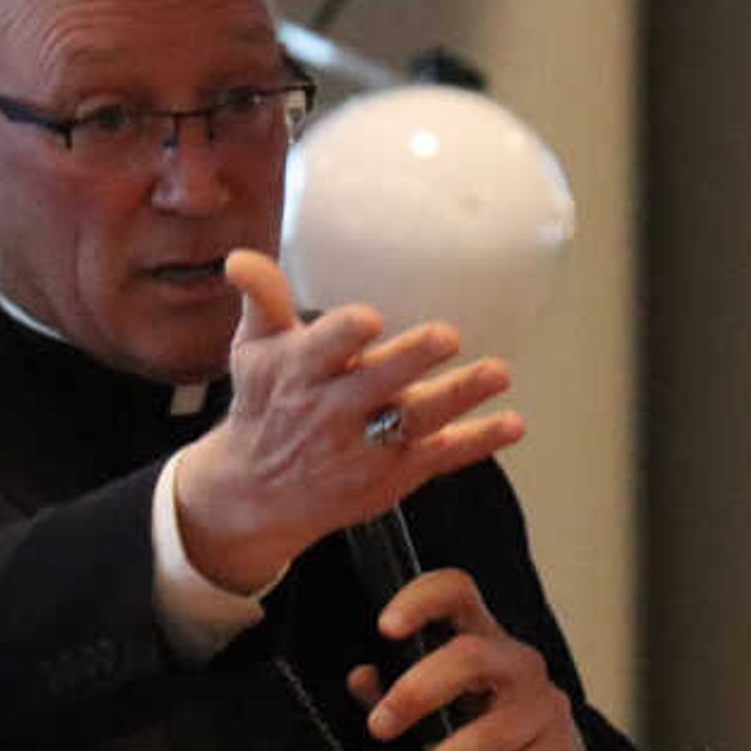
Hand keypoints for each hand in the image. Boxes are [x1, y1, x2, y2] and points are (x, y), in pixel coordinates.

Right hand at [171, 250, 519, 594]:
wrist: (256, 492)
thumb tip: (239, 259)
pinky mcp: (389, 477)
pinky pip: (439, 457)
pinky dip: (477, 441)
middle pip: (375, 383)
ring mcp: (362, 448)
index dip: (344, 335)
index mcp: (298, 372)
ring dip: (459, 396)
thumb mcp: (254, 350)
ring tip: (499, 372)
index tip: (368, 320)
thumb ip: (262, 299)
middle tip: (447, 335)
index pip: (323, 348)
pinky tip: (512, 424)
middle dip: (411, 360)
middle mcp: (330, 411)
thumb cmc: (265, 404)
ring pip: (414, 420)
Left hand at [350, 566, 610, 750]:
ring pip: (487, 732)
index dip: (422, 601)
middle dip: (417, 691)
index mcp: (483, 641)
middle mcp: (518, 666)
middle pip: (469, 656)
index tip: (385, 627)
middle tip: (378, 729)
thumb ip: (396, 695)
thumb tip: (360, 677)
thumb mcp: (438, 713)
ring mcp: (543, 711)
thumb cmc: (486, 742)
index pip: (458, 594)